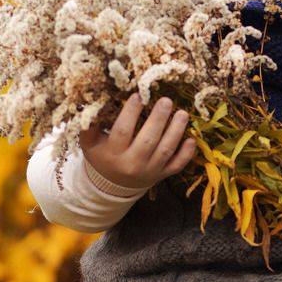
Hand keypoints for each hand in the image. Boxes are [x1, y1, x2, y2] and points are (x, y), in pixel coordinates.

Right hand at [80, 94, 195, 188]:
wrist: (113, 186)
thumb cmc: (103, 157)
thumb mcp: (90, 144)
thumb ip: (89, 126)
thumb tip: (91, 103)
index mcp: (113, 154)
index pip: (122, 132)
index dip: (130, 113)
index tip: (138, 96)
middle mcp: (132, 164)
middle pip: (148, 141)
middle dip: (158, 119)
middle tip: (166, 100)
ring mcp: (150, 170)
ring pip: (165, 151)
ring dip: (176, 132)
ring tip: (182, 113)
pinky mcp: (163, 174)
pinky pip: (177, 165)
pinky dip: (186, 153)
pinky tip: (192, 139)